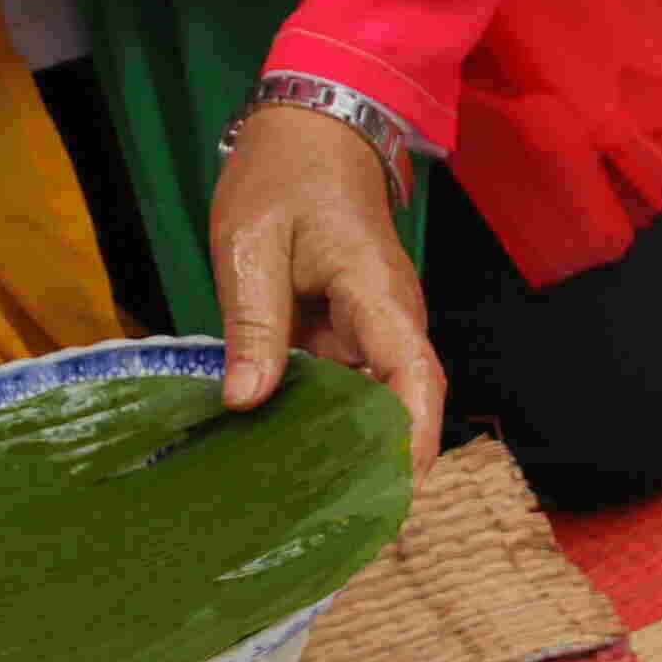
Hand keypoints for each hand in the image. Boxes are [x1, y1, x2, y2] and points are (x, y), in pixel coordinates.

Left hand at [210, 105, 442, 477]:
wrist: (313, 137)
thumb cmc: (283, 178)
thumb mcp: (249, 244)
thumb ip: (253, 322)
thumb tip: (246, 401)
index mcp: (379, 298)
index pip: (415, 381)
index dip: (413, 441)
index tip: (395, 492)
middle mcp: (392, 324)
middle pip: (405, 408)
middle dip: (380, 466)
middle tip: (333, 524)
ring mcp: (376, 333)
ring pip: (377, 405)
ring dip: (351, 449)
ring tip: (306, 502)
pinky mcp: (355, 338)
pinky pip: (352, 390)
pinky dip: (328, 423)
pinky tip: (288, 452)